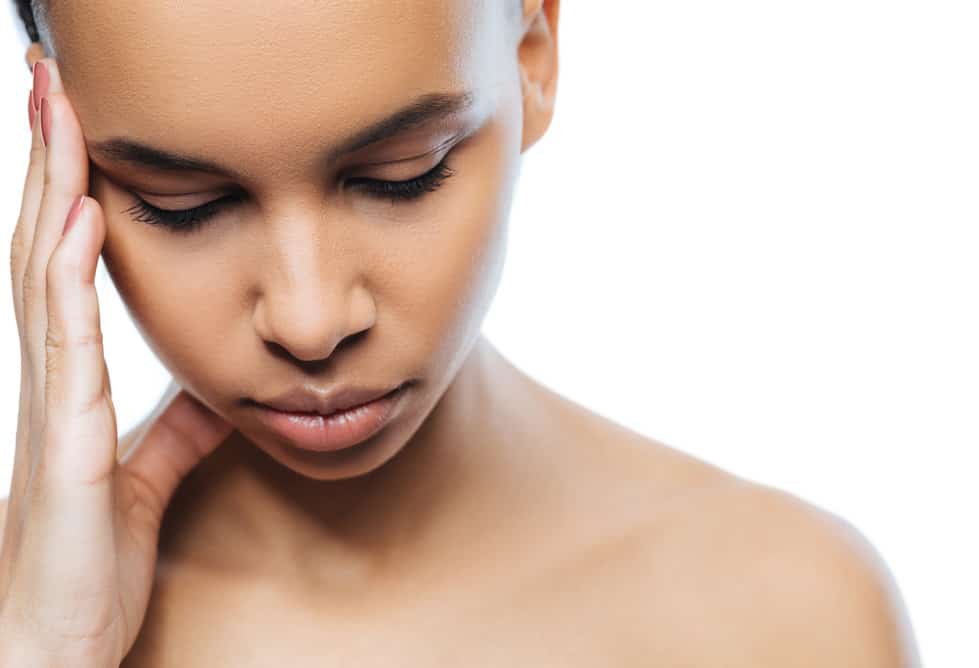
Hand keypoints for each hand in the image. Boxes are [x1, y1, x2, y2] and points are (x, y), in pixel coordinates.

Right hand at [0, 58, 233, 664]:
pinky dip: (71, 268)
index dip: (69, 189)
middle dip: (50, 158)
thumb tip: (218, 387)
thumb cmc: (90, 563)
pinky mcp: (64, 438)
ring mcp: (51, 401)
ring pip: (44, 269)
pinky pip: (67, 337)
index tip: (79, 126)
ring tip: (60, 108)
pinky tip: (86, 211)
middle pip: (45, 243)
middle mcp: (52, 376)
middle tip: (51, 78)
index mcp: (72, 381)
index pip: (65, 263)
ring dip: (53, 184)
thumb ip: (178, 428)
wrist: (56, 643)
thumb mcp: (150, 477)